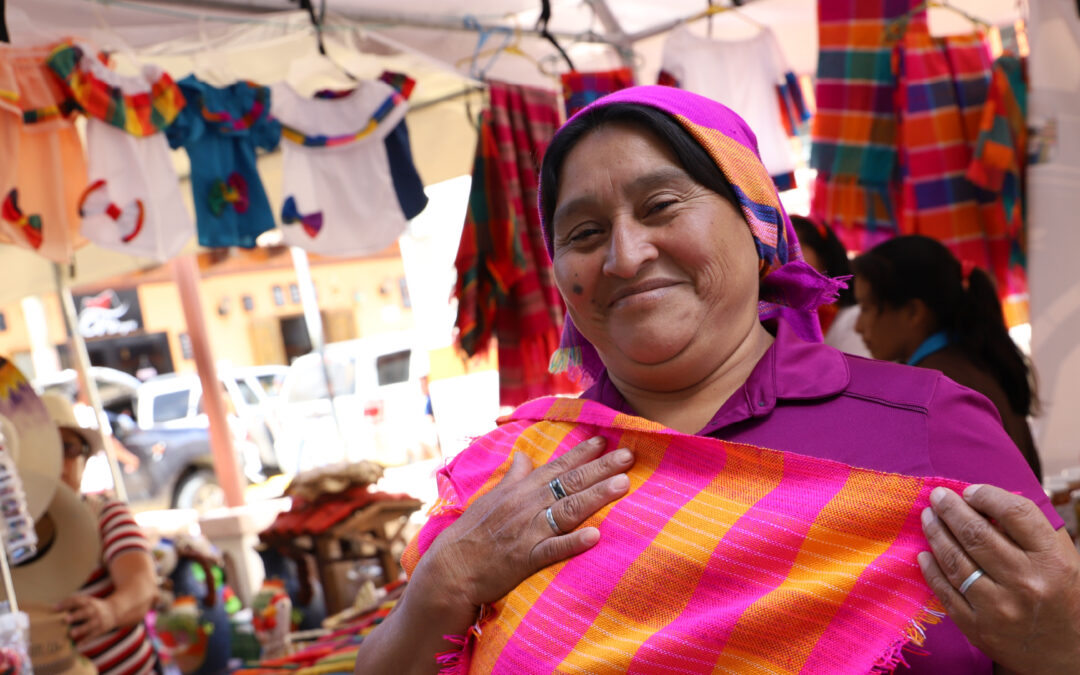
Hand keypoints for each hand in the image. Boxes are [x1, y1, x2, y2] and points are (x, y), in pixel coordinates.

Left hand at [56, 594, 117, 642]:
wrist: (115, 611)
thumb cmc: (93, 607)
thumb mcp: (87, 602)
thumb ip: (73, 604)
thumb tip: (53, 609)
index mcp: (88, 602)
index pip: (77, 600)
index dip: (66, 603)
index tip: (54, 608)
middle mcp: (94, 610)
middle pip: (85, 612)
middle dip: (75, 616)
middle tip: (65, 620)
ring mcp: (98, 620)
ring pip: (89, 625)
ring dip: (80, 630)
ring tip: (71, 634)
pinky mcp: (101, 629)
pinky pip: (93, 636)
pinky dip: (85, 641)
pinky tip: (77, 646)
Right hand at [417, 436, 632, 612]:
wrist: (450, 568)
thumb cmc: (472, 532)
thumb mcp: (492, 497)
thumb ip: (513, 476)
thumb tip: (523, 455)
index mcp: (520, 490)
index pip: (557, 467)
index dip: (582, 453)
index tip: (606, 440)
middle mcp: (527, 505)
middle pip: (570, 483)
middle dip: (601, 468)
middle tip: (629, 456)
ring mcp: (528, 531)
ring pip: (568, 510)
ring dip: (596, 496)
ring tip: (623, 485)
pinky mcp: (525, 558)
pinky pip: (553, 548)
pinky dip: (574, 542)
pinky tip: (595, 536)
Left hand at [918, 484, 1079, 674]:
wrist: (1067, 655)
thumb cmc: (1062, 597)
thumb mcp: (1062, 560)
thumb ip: (1031, 531)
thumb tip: (990, 500)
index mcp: (1052, 560)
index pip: (1016, 514)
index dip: (988, 496)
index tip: (970, 490)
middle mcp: (1026, 582)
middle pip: (977, 534)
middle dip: (951, 509)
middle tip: (937, 496)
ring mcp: (1000, 608)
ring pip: (956, 561)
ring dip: (936, 533)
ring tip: (928, 517)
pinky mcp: (978, 628)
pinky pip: (946, 591)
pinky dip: (931, 569)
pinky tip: (925, 553)